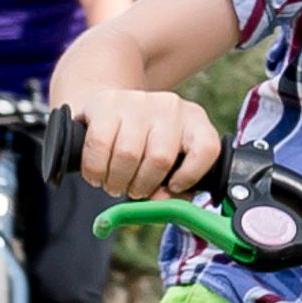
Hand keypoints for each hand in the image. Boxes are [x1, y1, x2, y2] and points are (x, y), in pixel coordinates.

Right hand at [70, 90, 219, 195]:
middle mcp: (170, 107)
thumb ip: (174, 186)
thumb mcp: (169, 160)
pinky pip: (99, 145)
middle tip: (132, 192)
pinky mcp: (106, 103)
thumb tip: (162, 201)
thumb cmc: (144, 144)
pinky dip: (95, 169)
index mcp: (194, 121)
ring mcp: (138, 101)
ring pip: (128, 154)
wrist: (110, 111)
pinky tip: (97, 174)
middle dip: (141, 187)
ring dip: (117, 181)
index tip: (172, 188)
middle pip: (160, 159)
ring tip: (113, 184)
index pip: (206, 149)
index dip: (189, 177)